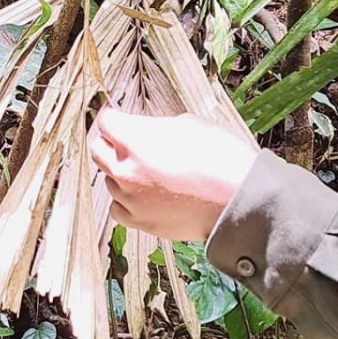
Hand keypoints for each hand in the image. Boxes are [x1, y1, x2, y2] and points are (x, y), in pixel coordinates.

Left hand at [87, 108, 258, 242]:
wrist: (240, 201)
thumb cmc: (222, 158)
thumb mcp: (188, 124)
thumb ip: (155, 127)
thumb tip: (143, 130)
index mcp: (135, 141)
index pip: (105, 122)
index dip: (113, 116)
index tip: (117, 116)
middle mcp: (126, 171)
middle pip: (98, 150)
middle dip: (110, 142)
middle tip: (125, 140)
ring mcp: (131, 199)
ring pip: (109, 180)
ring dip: (120, 171)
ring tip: (146, 169)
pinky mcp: (141, 222)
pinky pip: (119, 207)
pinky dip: (126, 199)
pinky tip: (142, 193)